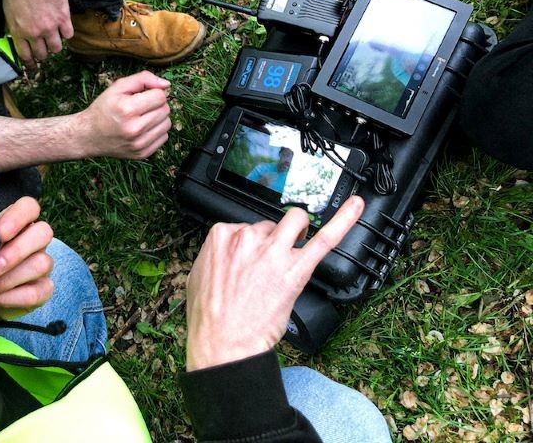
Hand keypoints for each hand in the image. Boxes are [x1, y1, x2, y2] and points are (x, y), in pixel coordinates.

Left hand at [0, 197, 54, 320]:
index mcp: (16, 224)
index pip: (30, 207)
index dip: (18, 218)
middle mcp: (34, 241)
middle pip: (44, 232)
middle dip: (16, 251)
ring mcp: (41, 264)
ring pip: (43, 263)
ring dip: (10, 278)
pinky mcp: (43, 289)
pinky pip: (43, 290)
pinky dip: (18, 296)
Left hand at [3, 0, 72, 68]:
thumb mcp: (8, 9)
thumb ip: (14, 25)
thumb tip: (15, 35)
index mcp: (18, 31)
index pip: (25, 55)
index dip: (31, 62)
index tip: (34, 65)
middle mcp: (34, 33)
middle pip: (42, 54)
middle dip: (43, 53)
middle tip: (45, 47)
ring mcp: (50, 27)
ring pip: (56, 48)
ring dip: (56, 45)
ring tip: (55, 37)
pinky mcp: (63, 18)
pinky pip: (68, 35)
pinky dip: (67, 32)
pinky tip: (64, 26)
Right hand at [80, 71, 171, 158]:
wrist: (89, 135)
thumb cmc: (104, 108)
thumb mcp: (118, 87)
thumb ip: (143, 79)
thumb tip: (166, 85)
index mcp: (127, 110)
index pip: (160, 96)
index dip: (153, 93)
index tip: (141, 96)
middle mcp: (134, 129)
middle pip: (165, 110)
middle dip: (156, 105)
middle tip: (140, 107)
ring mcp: (139, 144)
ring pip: (167, 124)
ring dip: (158, 118)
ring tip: (142, 118)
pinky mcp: (142, 154)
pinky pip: (164, 137)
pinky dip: (156, 131)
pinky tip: (143, 129)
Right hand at [185, 196, 364, 370]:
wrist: (222, 343)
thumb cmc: (208, 317)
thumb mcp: (195, 277)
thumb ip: (212, 258)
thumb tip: (220, 257)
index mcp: (222, 236)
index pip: (245, 225)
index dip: (253, 243)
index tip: (253, 257)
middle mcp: (248, 238)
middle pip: (270, 224)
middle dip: (274, 239)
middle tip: (272, 264)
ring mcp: (274, 251)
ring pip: (295, 220)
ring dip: (299, 229)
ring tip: (298, 243)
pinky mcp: (296, 269)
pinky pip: (325, 239)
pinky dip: (343, 220)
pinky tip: (355, 207)